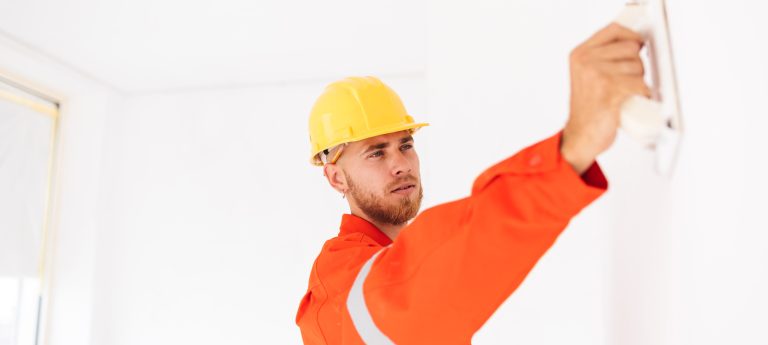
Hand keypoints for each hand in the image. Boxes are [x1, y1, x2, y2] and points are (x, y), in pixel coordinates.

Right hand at [561, 23, 650, 173]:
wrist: (581, 136)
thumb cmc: (588, 109)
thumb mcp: (587, 75)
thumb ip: (603, 57)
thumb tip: (635, 43)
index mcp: (580, 55)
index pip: (614, 30)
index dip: (631, 37)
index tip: (636, 46)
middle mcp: (586, 62)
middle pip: (631, 48)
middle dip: (635, 65)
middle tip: (624, 81)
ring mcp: (597, 75)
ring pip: (638, 67)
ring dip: (638, 83)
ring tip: (623, 94)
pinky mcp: (610, 91)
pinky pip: (640, 85)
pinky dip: (642, 95)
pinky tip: (631, 101)